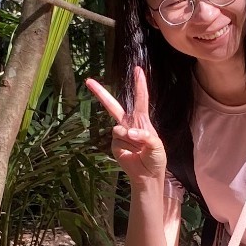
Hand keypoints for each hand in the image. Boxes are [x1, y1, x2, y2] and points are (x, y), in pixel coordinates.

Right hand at [84, 66, 168, 182]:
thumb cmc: (156, 158)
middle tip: (88, 81)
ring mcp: (120, 134)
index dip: (139, 84)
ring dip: (128, 137)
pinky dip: (125, 147)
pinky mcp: (114, 144)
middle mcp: (129, 124)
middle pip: (112, 106)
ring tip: (138, 149)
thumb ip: (145, 137)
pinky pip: (116, 140)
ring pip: (118, 128)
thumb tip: (128, 133)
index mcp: (142, 120)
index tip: (137, 70)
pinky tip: (132, 154)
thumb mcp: (157, 146)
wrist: (148, 175)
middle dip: (100, 93)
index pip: (140, 99)